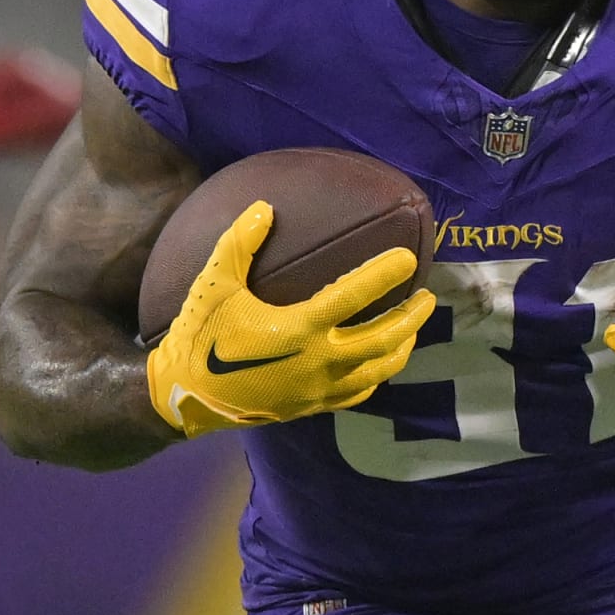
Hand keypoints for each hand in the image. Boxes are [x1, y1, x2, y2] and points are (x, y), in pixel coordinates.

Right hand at [146, 201, 433, 437]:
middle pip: (383, 339)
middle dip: (412, 317)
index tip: (408, 257)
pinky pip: (358, 393)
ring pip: (378, 371)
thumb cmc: (199, 337)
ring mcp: (318, 389)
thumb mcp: (213, 285)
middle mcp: (317, 362)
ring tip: (413, 327)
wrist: (186, 398)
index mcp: (298, 329)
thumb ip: (238, 244)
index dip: (384, 274)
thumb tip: (263, 208)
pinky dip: (376, 375)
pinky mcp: (312, 407)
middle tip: (429, 296)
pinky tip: (380, 362)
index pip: (354, 296)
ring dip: (402, 347)